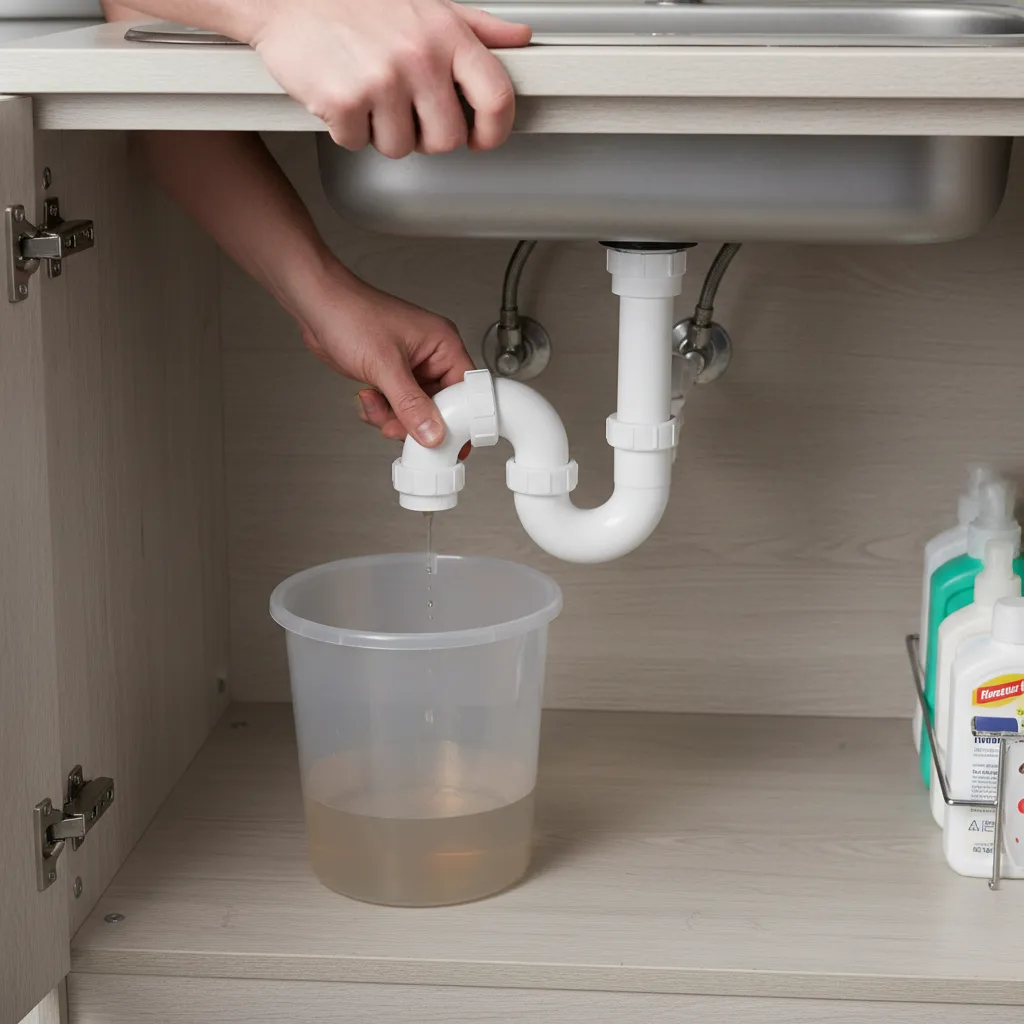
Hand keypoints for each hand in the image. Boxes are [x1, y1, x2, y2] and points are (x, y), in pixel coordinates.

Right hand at [252, 0, 531, 155]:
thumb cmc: (356, 1)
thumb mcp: (427, 5)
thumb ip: (476, 27)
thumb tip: (517, 38)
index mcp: (447, 35)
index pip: (496, 99)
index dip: (494, 131)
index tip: (481, 138)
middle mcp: (419, 57)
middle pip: (447, 140)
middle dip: (425, 136)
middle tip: (405, 110)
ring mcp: (382, 81)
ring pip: (400, 148)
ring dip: (382, 132)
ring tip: (368, 94)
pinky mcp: (345, 102)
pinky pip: (357, 143)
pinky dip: (347, 128)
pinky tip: (343, 95)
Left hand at [299, 263, 475, 446]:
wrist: (317, 307)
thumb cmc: (351, 314)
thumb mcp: (385, 365)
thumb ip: (410, 404)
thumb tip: (432, 433)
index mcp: (443, 344)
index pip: (466, 390)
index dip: (461, 417)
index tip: (450, 440)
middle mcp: (431, 356)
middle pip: (441, 406)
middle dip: (416, 420)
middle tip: (400, 428)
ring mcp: (411, 367)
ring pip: (416, 410)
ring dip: (394, 417)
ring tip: (375, 405)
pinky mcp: (392, 376)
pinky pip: (398, 406)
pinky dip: (382, 411)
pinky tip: (368, 398)